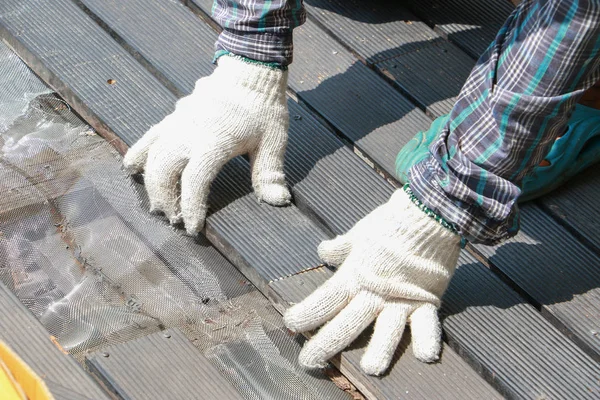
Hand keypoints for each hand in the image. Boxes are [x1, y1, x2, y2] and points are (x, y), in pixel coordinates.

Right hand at [123, 55, 290, 233]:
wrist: (248, 72)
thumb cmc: (263, 109)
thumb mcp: (273, 141)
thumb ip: (270, 173)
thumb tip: (278, 200)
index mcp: (214, 143)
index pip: (194, 183)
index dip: (192, 208)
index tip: (194, 228)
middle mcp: (188, 134)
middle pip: (163, 173)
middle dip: (166, 201)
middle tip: (175, 219)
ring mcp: (176, 125)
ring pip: (151, 159)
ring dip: (151, 185)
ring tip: (161, 205)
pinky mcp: (171, 118)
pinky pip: (147, 138)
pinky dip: (138, 155)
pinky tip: (132, 170)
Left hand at [284, 189, 460, 374]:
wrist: (426, 212)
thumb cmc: (389, 223)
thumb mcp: (358, 234)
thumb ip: (340, 248)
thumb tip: (324, 251)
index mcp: (355, 275)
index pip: (325, 299)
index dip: (306, 313)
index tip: (291, 324)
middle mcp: (375, 292)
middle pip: (347, 322)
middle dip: (326, 344)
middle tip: (309, 362)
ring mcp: (401, 298)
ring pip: (387, 329)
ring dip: (380, 349)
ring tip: (371, 369)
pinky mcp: (427, 299)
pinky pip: (428, 322)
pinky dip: (428, 338)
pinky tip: (425, 356)